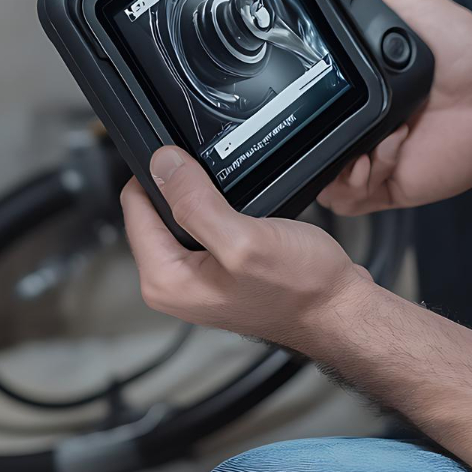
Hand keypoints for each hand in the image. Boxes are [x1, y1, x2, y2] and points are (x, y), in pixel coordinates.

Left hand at [120, 146, 375, 347]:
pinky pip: (205, 229)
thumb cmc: (300, 289)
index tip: (187, 161)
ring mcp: (196, 281)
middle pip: (154, 210)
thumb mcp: (244, 238)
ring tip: (236, 199)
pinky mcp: (218, 274)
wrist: (338, 310)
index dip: (158, 174)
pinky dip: (221, 213)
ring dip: (203, 199)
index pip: (134, 206)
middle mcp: (174, 285)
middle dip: (182, 188)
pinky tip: (245, 213)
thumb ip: (195, 202)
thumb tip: (162, 164)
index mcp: (165, 280)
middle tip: (220, 183)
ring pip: (181, 217)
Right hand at [318, 0, 471, 214]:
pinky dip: (366, 173)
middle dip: (311, 137)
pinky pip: (353, 197)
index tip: (302, 89)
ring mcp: (372, 159)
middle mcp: (358, 127)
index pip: (302, 106)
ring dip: (342, 158)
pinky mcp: (391, 185)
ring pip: (321, 181)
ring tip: (378, 131)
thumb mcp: (412, 4)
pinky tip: (392, 145)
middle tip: (342, 115)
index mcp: (354, 90)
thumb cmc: (467, 51)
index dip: (291, 107)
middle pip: (302, 147)